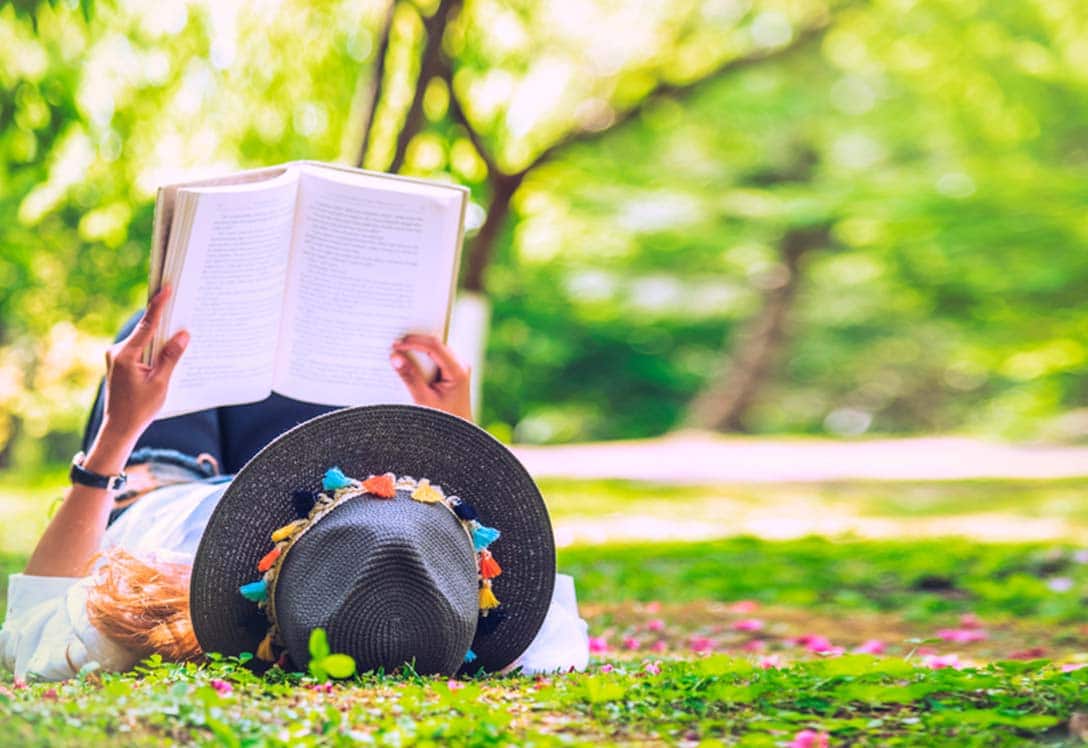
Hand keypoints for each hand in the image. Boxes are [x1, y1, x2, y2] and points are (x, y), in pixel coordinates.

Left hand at [99, 286, 189, 440]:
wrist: (119, 428)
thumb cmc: (140, 409)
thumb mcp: (160, 383)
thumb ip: (171, 357)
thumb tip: (183, 334)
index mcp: (125, 355)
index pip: (146, 325)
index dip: (158, 306)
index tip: (166, 288)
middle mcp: (118, 352)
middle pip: (146, 330)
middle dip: (164, 319)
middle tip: (180, 302)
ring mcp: (117, 357)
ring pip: (144, 339)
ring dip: (160, 335)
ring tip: (180, 326)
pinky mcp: (121, 362)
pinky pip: (141, 348)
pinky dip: (154, 346)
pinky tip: (169, 347)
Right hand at [390, 334, 472, 420]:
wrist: (459, 431)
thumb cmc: (444, 419)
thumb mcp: (424, 400)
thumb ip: (410, 377)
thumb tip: (395, 357)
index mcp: (458, 371)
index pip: (435, 347)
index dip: (414, 342)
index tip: (396, 344)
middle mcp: (460, 365)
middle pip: (435, 345)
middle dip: (414, 343)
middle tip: (393, 344)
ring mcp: (456, 367)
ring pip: (434, 350)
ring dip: (416, 350)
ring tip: (397, 351)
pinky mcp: (450, 371)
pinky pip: (434, 358)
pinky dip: (420, 359)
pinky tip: (406, 361)